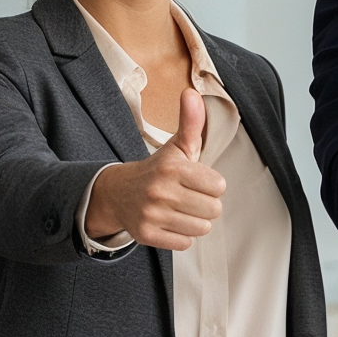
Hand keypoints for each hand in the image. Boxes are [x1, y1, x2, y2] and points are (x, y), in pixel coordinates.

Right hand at [84, 89, 225, 250]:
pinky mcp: (146, 235)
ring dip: (195, 221)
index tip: (196, 181)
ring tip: (179, 209)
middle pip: (213, 210)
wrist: (118, 193)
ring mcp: (152, 214)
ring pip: (201, 228)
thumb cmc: (159, 170)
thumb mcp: (177, 147)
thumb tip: (192, 93)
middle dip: (205, 204)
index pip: (219, 186)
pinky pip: (184, 243)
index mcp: (173, 168)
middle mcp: (160, 191)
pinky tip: (169, 222)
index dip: (211, 185)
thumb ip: (191, 123)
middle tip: (188, 197)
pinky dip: (181, 236)